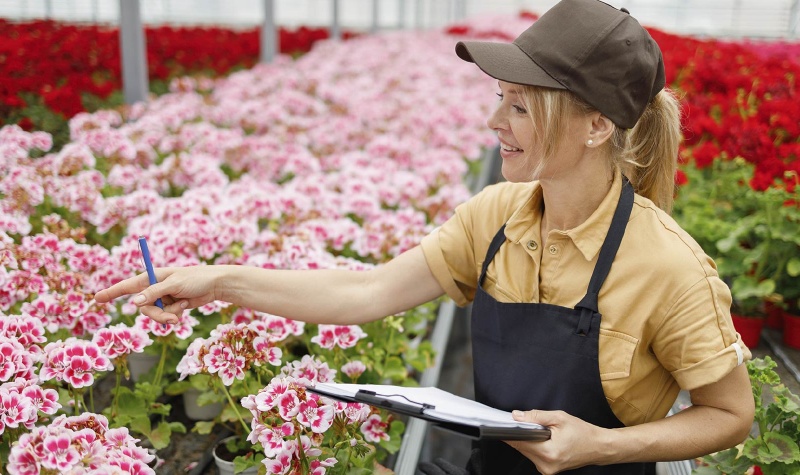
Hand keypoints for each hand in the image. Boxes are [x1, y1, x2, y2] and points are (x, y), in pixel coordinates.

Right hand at [94, 265, 223, 324]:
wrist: (215, 284)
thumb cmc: (195, 279)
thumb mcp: (174, 284)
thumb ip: (155, 292)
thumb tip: (135, 302)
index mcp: (151, 277)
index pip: (127, 286)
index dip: (112, 292)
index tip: (96, 298)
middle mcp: (154, 288)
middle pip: (143, 307)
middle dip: (156, 314)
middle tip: (171, 317)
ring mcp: (162, 297)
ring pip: (155, 314)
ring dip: (168, 315)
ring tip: (182, 307)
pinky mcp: (171, 305)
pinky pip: (166, 316)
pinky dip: (176, 313)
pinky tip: (186, 304)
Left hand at [505, 409, 608, 474]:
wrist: (598, 447)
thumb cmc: (582, 432)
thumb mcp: (559, 418)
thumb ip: (536, 417)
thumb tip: (516, 416)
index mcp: (549, 452)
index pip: (520, 442)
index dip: (511, 431)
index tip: (505, 423)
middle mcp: (546, 465)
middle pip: (521, 447)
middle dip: (522, 434)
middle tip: (530, 423)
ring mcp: (547, 470)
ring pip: (526, 452)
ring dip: (528, 441)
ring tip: (542, 433)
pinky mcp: (548, 470)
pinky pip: (533, 456)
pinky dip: (534, 447)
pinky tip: (544, 440)